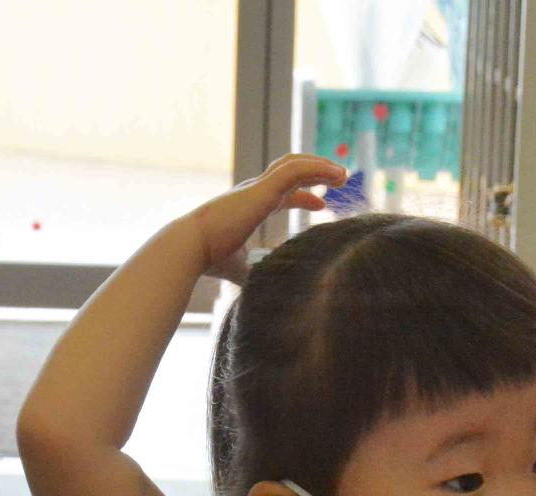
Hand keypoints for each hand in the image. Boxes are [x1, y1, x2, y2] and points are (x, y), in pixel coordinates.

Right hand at [188, 154, 346, 282]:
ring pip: (294, 164)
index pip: (281, 193)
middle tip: (340, 179)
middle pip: (289, 170)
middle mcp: (253, 191)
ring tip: (344, 175)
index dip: (304, 196)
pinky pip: (295, 170)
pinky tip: (337, 175)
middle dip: (315, 172)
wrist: (190, 249)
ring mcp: (257, 187)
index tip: (323, 204)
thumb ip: (253, 273)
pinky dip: (318, 168)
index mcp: (249, 206)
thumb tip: (265, 290)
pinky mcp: (262, 189)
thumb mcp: (240, 268)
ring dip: (321, 166)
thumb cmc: (209, 260)